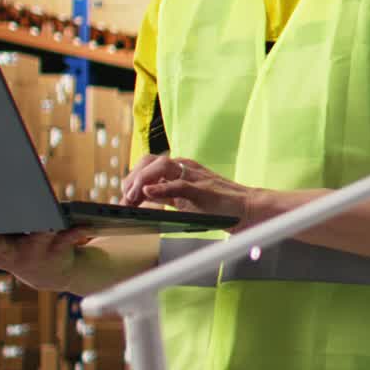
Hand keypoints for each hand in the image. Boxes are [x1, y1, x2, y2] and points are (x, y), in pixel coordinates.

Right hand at [0, 227, 94, 291]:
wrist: (50, 274)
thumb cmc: (12, 250)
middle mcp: (11, 253)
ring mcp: (35, 251)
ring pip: (37, 238)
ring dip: (40, 231)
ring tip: (44, 223)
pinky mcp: (59, 248)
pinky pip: (69, 237)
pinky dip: (76, 232)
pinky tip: (83, 227)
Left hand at [122, 155, 265, 226]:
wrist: (246, 209)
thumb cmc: (219, 206)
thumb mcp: (185, 200)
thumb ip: (165, 196)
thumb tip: (142, 198)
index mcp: (179, 169)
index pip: (148, 165)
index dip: (131, 179)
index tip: (122, 198)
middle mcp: (184, 167)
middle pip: (149, 161)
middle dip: (132, 178)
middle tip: (124, 199)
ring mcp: (194, 175)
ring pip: (160, 166)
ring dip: (141, 181)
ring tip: (132, 198)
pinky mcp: (203, 188)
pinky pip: (178, 184)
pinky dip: (160, 188)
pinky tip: (147, 194)